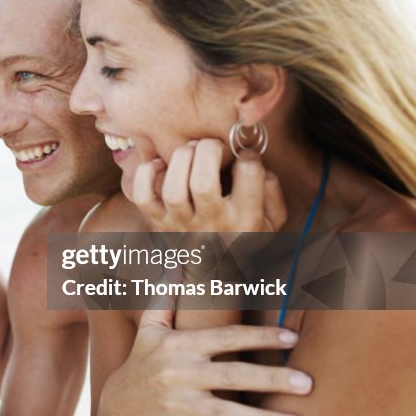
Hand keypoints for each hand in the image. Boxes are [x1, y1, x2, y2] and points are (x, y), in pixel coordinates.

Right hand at [98, 309, 311, 415]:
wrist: (116, 408)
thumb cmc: (143, 362)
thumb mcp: (149, 328)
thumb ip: (165, 296)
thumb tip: (176, 260)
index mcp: (179, 346)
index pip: (224, 338)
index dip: (258, 336)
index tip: (292, 337)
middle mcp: (179, 375)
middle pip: (232, 376)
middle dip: (271, 379)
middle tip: (309, 383)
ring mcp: (177, 407)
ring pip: (226, 415)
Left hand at [129, 139, 286, 232]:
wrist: (213, 272)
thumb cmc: (243, 235)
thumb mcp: (272, 221)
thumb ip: (272, 192)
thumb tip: (256, 163)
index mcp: (245, 220)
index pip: (248, 177)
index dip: (247, 156)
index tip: (243, 154)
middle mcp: (212, 222)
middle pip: (203, 183)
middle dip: (207, 152)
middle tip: (211, 144)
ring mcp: (182, 224)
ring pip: (174, 191)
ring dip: (180, 160)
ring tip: (190, 150)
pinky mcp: (158, 222)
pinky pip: (144, 198)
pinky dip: (146, 176)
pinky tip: (160, 165)